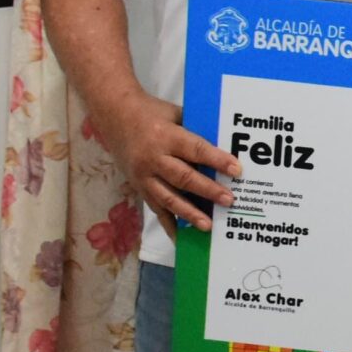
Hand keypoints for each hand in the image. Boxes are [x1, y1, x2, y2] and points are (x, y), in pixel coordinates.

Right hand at [93, 90, 237, 234]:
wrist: (114, 115)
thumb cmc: (152, 113)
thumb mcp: (175, 114)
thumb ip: (196, 131)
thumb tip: (226, 147)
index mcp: (166, 137)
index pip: (195, 150)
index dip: (216, 160)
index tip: (236, 170)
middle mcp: (153, 158)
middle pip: (183, 178)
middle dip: (208, 190)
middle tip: (229, 201)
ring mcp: (144, 176)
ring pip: (168, 198)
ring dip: (189, 213)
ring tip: (208, 225)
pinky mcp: (139, 188)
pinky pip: (155, 209)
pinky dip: (168, 225)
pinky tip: (181, 238)